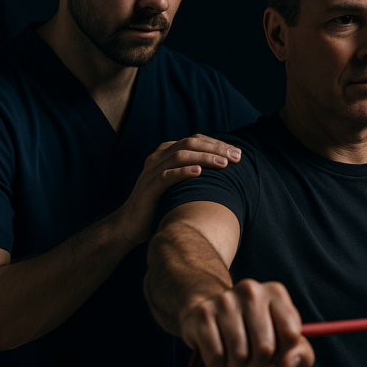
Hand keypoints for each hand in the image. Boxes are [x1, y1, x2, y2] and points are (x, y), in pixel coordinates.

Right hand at [118, 135, 240, 246]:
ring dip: (204, 157)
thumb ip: (192, 173)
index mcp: (165, 154)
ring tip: (224, 163)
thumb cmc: (158, 205)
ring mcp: (152, 172)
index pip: (194, 140)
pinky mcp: (149, 188)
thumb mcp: (177, 185)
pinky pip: (167, 176)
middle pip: (189, 144)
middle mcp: (158, 158)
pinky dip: (184, 172)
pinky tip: (199, 172)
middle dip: (215, 148)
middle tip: (236, 156)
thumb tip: (223, 170)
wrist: (129, 226)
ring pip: (180, 156)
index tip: (237, 152)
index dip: (217, 144)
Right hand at [179, 279, 315, 366]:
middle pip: (265, 348)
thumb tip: (288, 366)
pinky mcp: (201, 315)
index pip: (291, 335)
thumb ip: (301, 355)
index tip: (274, 348)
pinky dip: (217, 363)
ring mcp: (224, 301)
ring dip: (237, 363)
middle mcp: (251, 290)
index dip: (283, 352)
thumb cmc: (254, 328)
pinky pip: (216, 358)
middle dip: (259, 361)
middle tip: (251, 351)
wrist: (209, 308)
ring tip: (233, 348)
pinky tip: (216, 346)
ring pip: (239, 355)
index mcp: (275, 292)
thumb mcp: (283, 338)